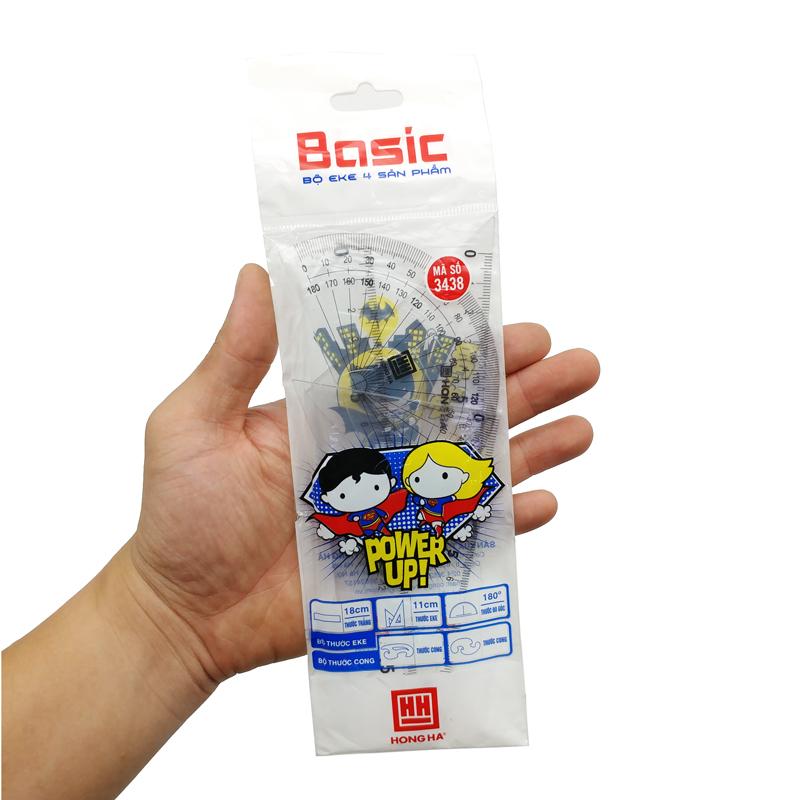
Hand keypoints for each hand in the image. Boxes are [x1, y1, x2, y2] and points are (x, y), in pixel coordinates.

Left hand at [129, 264, 598, 684]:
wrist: (185, 613)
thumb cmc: (183, 516)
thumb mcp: (198, 421)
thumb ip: (237, 354)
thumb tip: (257, 269)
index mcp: (337, 414)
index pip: (415, 370)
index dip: (465, 346)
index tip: (514, 322)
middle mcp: (375, 455)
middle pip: (461, 415)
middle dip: (523, 389)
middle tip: (579, 363)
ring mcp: (393, 510)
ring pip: (475, 473)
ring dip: (533, 448)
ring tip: (583, 426)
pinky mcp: (398, 562)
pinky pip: (464, 541)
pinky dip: (506, 527)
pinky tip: (546, 504)